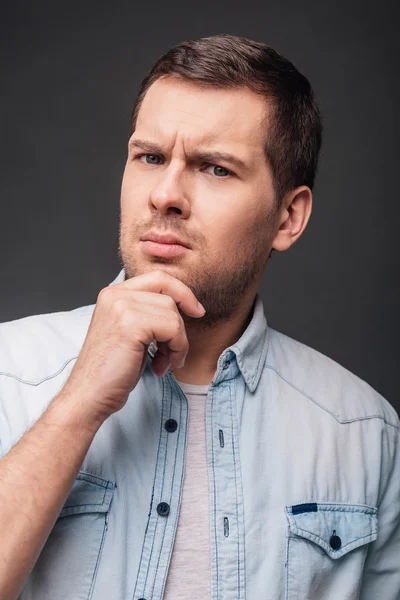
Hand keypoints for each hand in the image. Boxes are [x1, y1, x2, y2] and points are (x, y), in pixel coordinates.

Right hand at [61, 270, 204, 421]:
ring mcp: (121, 307)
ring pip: (173, 313)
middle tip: (175, 351)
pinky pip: (172, 328)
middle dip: (179, 325)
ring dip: (178, 342)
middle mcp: (115, 295)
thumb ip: (148, 313)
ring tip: (165, 362)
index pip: (159, 278)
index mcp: (113, 294)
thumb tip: (185, 305)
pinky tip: (162, 366)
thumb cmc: (112, 370)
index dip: (182, 292)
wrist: (89, 396)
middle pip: (169, 295)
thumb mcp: (131, 332)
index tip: (196, 311)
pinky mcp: (130, 324)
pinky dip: (176, 349)